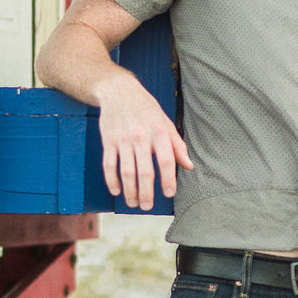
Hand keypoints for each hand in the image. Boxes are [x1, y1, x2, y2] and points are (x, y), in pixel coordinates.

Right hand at [94, 73, 193, 209]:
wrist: (119, 91)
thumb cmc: (146, 109)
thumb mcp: (165, 122)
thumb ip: (177, 145)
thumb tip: (188, 166)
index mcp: (158, 132)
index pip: (165, 160)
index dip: (167, 179)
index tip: (169, 194)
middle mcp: (140, 137)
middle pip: (144, 171)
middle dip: (146, 192)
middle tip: (147, 206)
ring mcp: (122, 139)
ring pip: (126, 171)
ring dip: (129, 191)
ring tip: (133, 203)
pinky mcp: (108, 141)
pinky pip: (109, 164)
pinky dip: (112, 180)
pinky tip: (116, 191)